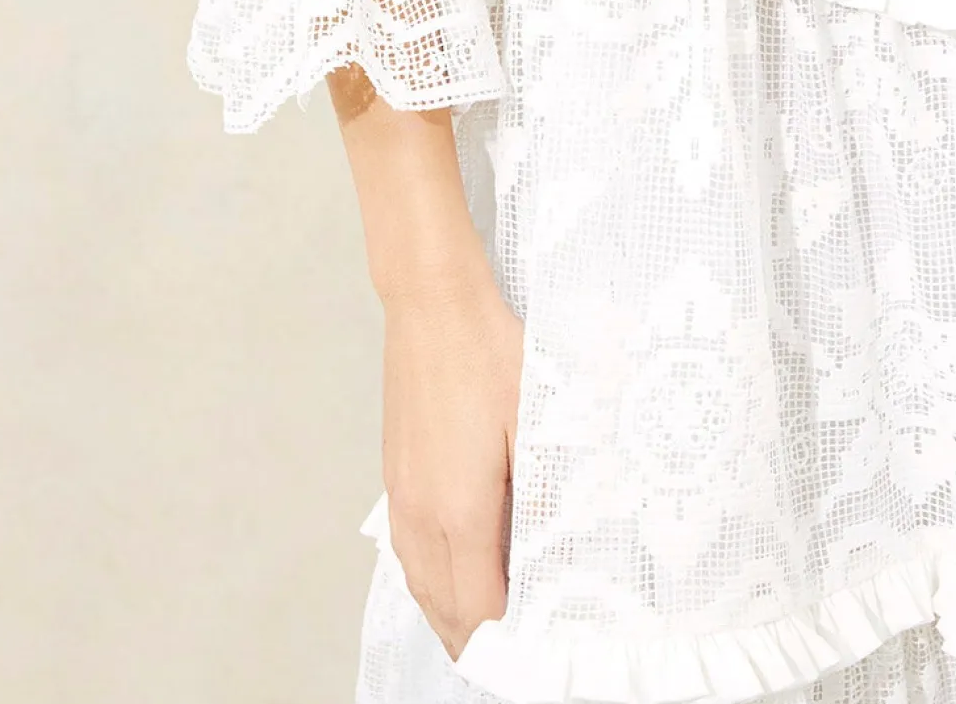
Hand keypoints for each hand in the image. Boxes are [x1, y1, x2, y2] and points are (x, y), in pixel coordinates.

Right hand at [381, 273, 525, 660]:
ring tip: (488, 630)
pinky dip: (431, 581)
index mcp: (458, 511)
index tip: (535, 651)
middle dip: (477, 641)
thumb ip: (547, 485)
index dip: (506, 641)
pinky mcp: (396, 477)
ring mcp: (402, 496)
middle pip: (443, 610)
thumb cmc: (486, 351)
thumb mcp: (536, 418)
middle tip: (516, 652)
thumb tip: (560, 537)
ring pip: (419, 585)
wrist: (430, 304)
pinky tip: (455, 574)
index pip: (477, 609)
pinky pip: (408, 553)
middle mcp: (421, 514)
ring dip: (451, 615)